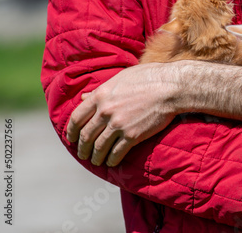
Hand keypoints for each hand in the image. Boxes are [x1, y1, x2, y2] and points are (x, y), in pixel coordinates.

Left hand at [67, 63, 181, 166]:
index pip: (77, 117)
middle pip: (86, 135)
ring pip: (100, 147)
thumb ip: (101, 90)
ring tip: (96, 161)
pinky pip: (117, 153)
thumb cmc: (148, 78)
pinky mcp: (132, 135)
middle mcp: (105, 111)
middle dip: (82, 148)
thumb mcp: (120, 78)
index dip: (71, 131)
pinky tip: (112, 162)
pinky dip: (112, 160)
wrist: (170, 87)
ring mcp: (118, 124)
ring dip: (96, 157)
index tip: (71, 138)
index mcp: (100, 96)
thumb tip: (84, 96)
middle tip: (82, 153)